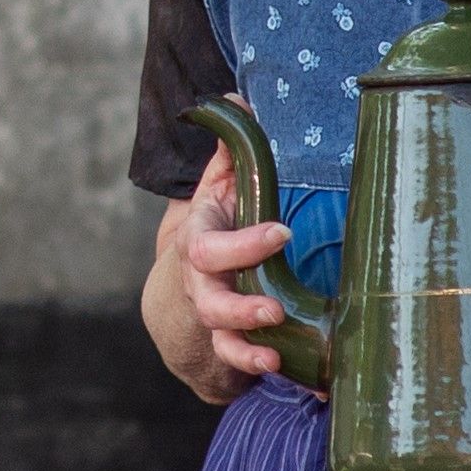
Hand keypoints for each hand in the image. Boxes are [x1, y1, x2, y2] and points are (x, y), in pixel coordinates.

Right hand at [178, 146, 314, 383]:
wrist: (185, 283)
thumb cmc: (217, 225)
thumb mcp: (221, 187)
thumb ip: (230, 149)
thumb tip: (236, 99)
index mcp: (199, 241)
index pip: (211, 246)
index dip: (244, 242)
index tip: (282, 231)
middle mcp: (201, 283)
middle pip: (210, 299)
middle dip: (240, 305)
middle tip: (274, 306)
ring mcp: (212, 317)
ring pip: (220, 337)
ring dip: (246, 346)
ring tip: (274, 353)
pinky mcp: (227, 343)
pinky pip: (234, 362)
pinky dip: (256, 366)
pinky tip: (286, 370)